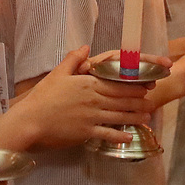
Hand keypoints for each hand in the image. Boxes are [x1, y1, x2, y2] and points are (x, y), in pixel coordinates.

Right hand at [3, 47, 152, 149]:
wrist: (32, 120)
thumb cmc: (43, 96)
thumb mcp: (57, 73)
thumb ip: (74, 59)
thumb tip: (86, 48)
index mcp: (87, 84)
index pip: (116, 84)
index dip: (133, 85)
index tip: (145, 86)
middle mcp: (93, 100)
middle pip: (121, 99)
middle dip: (138, 100)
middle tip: (152, 102)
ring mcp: (91, 117)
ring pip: (119, 116)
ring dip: (134, 117)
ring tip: (147, 118)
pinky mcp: (87, 132)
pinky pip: (107, 134)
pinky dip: (120, 136)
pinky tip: (129, 137)